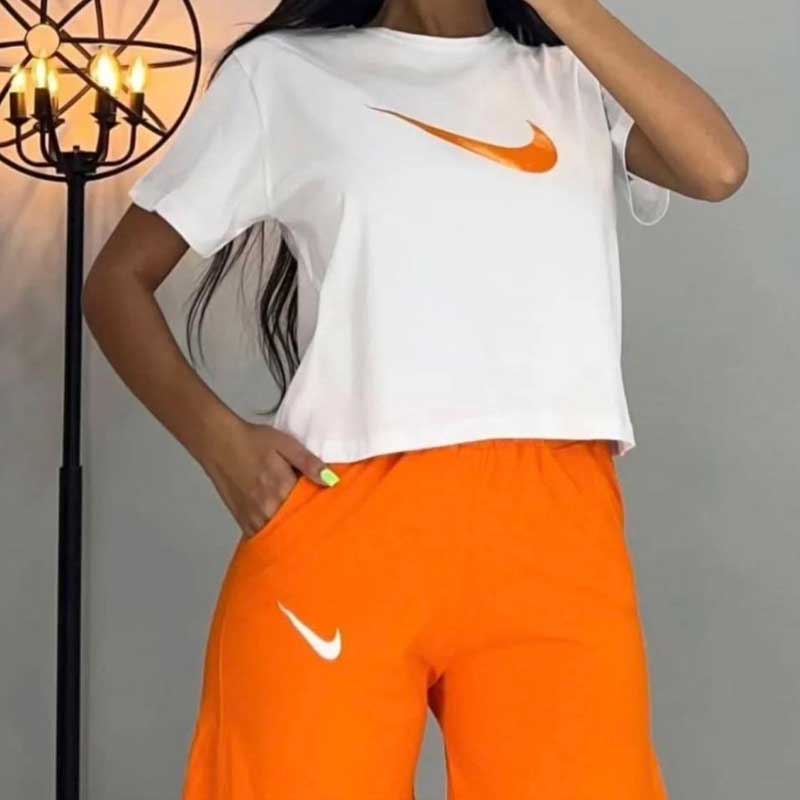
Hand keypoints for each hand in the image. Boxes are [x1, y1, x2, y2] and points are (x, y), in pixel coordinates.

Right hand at [200, 418, 338, 540]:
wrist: (219, 443)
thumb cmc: (253, 441)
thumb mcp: (286, 444)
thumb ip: (308, 463)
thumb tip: (331, 480)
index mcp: (282, 488)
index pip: (310, 509)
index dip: (321, 510)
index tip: (329, 511)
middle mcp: (267, 507)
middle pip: (295, 525)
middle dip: (307, 524)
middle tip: (317, 520)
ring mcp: (253, 517)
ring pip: (279, 534)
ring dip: (290, 531)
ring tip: (300, 526)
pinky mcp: (242, 520)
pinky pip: (262, 536)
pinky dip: (273, 535)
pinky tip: (280, 527)